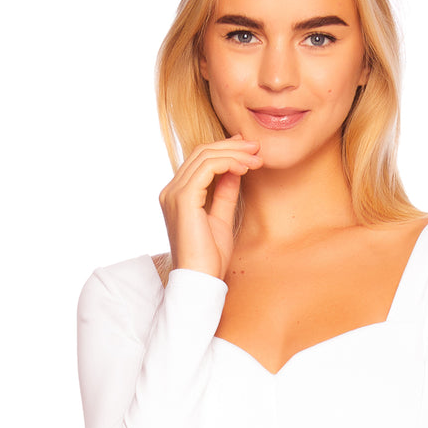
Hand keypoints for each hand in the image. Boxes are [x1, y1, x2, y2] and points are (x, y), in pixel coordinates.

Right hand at [159, 135, 261, 278]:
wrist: (200, 280)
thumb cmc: (209, 259)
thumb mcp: (221, 219)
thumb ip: (224, 194)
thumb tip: (234, 171)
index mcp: (177, 196)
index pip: (199, 161)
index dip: (225, 150)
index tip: (250, 150)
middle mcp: (171, 191)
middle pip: (201, 152)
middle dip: (232, 146)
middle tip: (256, 147)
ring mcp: (174, 194)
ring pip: (205, 156)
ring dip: (234, 153)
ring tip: (256, 159)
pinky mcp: (183, 199)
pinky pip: (207, 168)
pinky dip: (228, 163)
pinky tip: (245, 168)